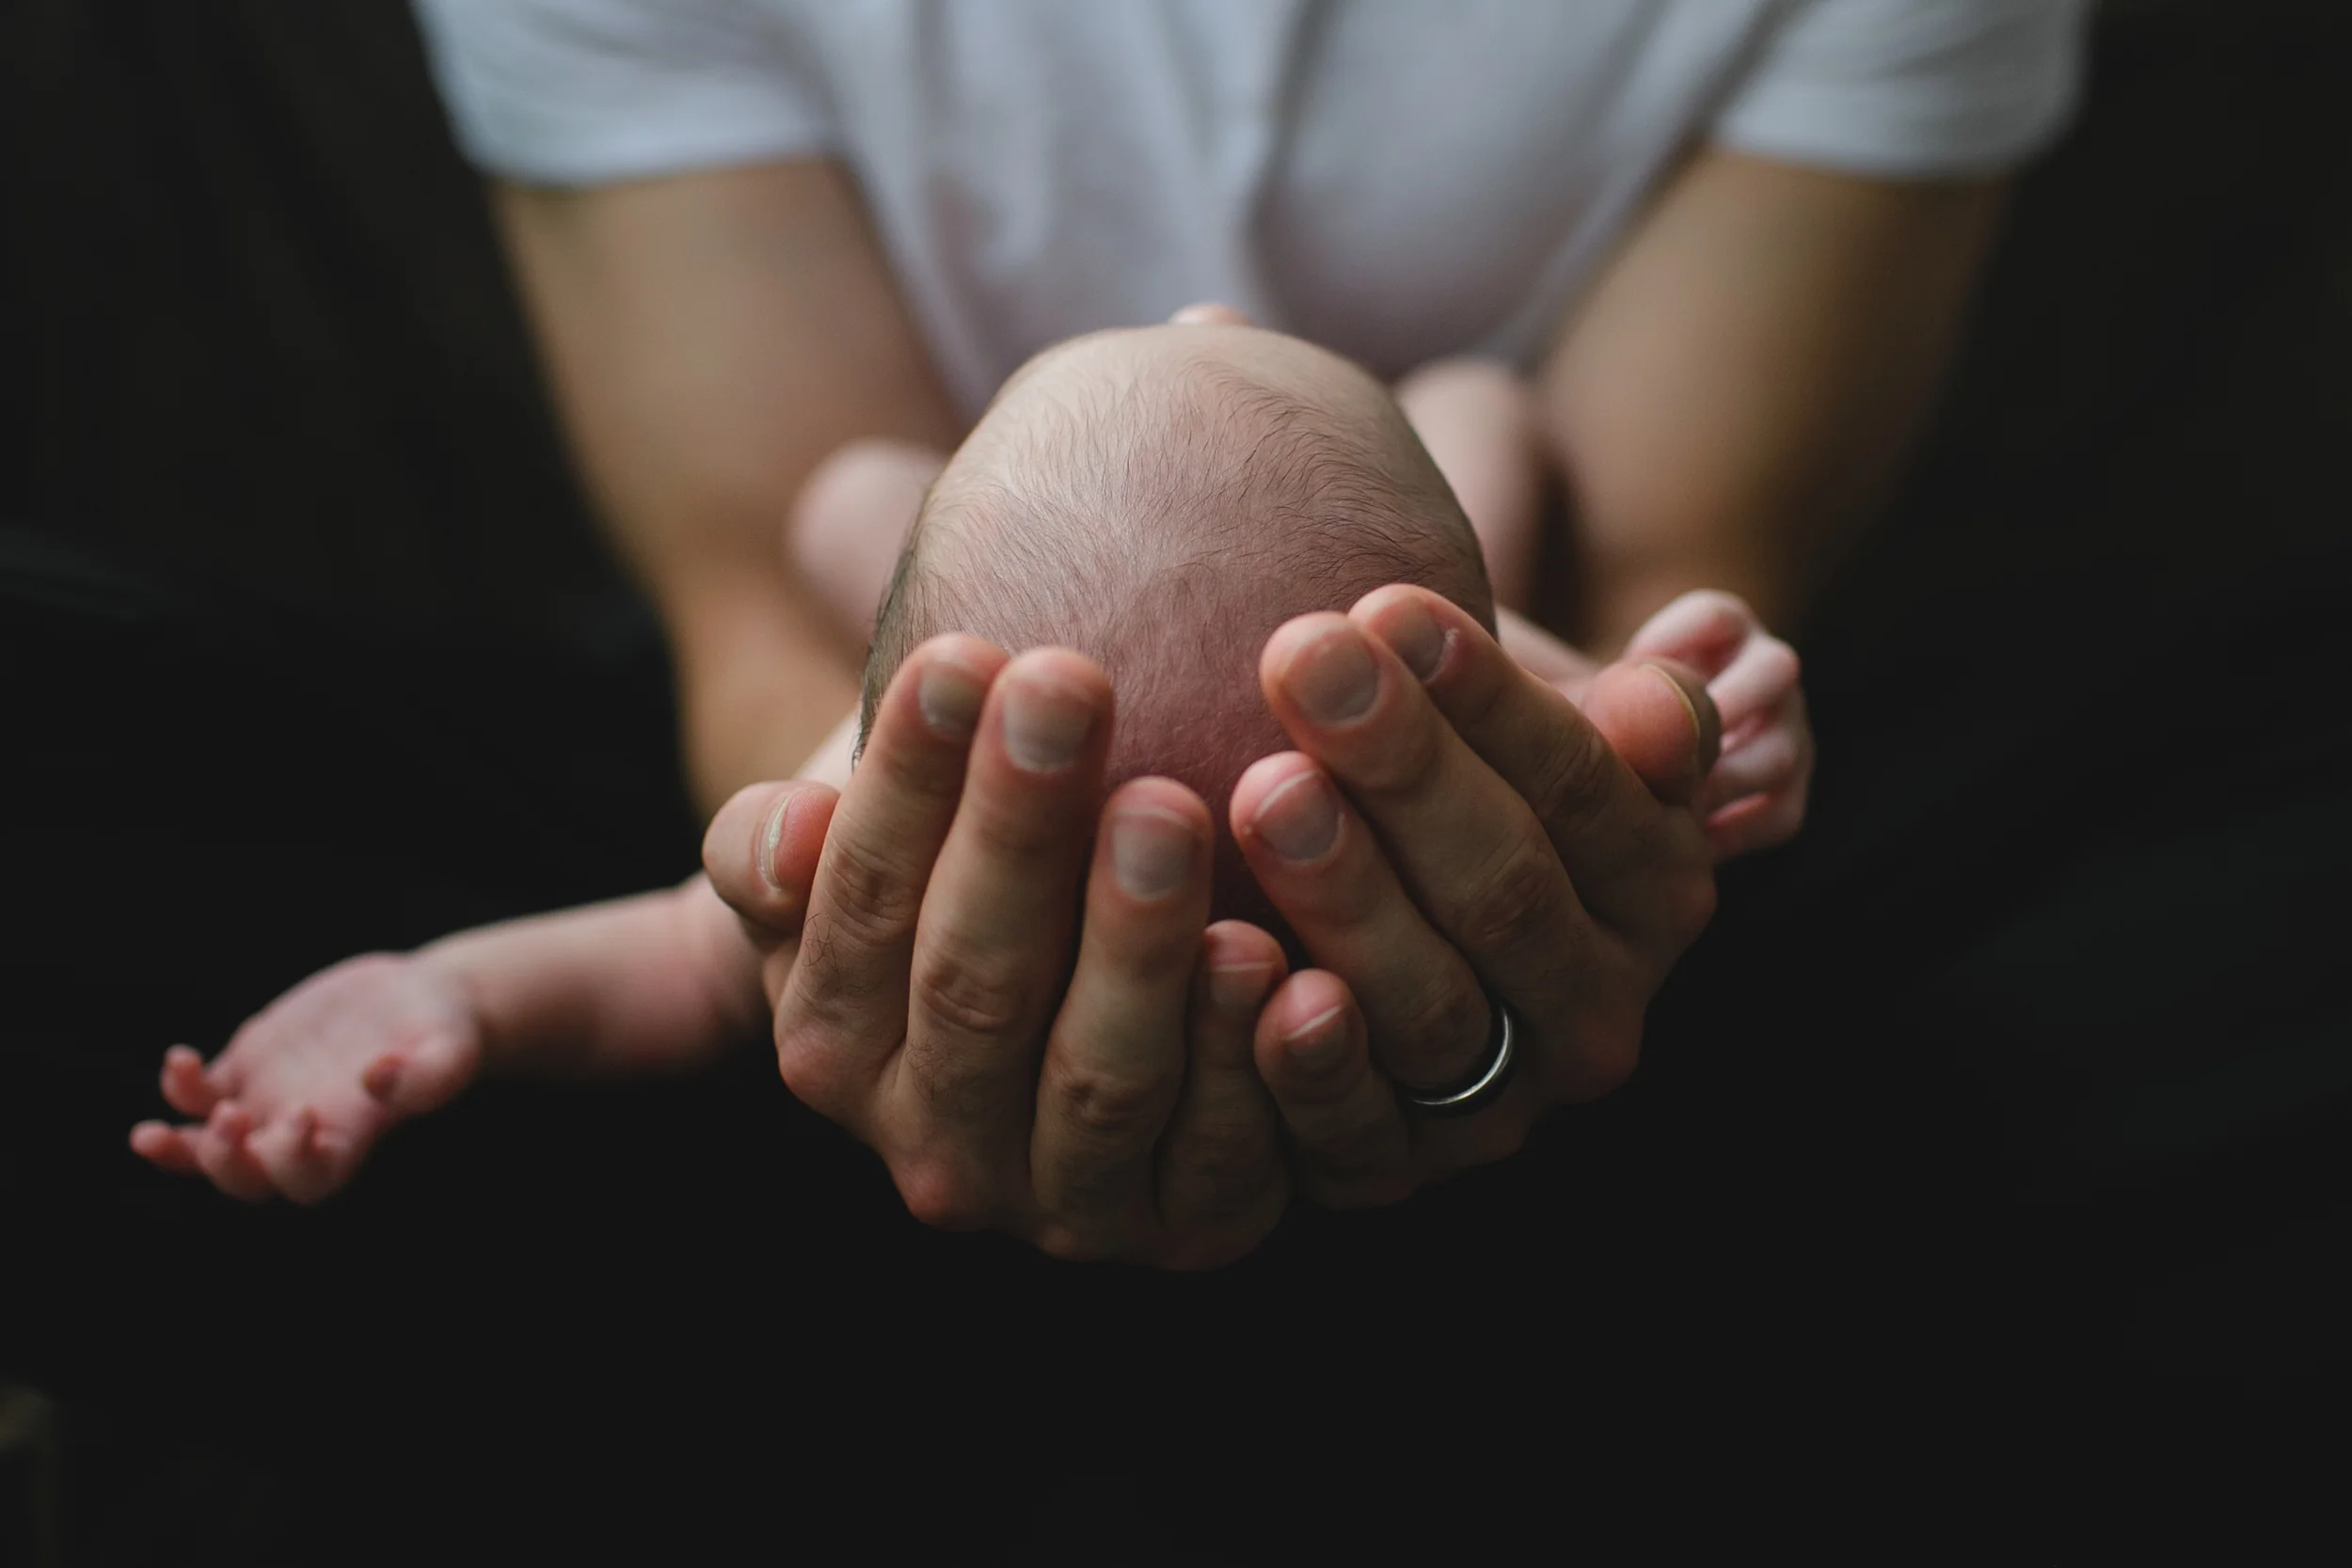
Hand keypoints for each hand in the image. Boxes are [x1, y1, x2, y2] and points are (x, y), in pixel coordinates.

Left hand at [128, 953, 482, 1203]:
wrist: (421, 998)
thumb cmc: (445, 1032)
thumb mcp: (451, 1051)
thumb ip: (428, 1076)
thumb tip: (378, 1080)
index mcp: (349, 1137)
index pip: (307, 1180)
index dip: (290, 1163)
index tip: (302, 1114)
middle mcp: (303, 1130)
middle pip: (247, 1179)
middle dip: (222, 1164)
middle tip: (228, 1123)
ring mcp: (271, 1099)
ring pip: (207, 1148)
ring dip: (176, 1149)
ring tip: (148, 1135)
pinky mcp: (252, 1065)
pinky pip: (201, 1095)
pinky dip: (181, 1088)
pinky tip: (179, 1060)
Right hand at [704, 635, 1292, 1268]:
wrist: (1078, 1002)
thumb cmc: (962, 880)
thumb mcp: (849, 859)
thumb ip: (774, 848)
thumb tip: (788, 832)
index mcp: (831, 1044)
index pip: (860, 904)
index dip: (907, 783)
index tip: (964, 655)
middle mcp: (933, 1146)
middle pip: (975, 984)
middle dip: (1019, 831)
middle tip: (1070, 686)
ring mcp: (1063, 1205)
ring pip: (1097, 1079)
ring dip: (1136, 946)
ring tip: (1171, 809)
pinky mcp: (1190, 1231)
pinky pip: (1226, 1157)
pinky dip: (1253, 1066)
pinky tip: (1292, 967)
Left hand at [1227, 585, 1721, 1205]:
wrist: (1361, 902)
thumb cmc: (1442, 779)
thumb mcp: (1536, 729)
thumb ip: (1627, 711)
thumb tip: (1701, 667)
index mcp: (1658, 888)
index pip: (1583, 788)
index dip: (1489, 699)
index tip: (1388, 603)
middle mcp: (1597, 1011)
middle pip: (1507, 889)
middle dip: (1403, 769)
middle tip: (1301, 659)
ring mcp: (1499, 1104)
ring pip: (1434, 1006)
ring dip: (1348, 895)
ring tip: (1261, 787)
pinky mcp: (1389, 1169)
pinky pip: (1350, 1130)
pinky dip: (1302, 1060)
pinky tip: (1243, 966)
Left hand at [1620, 590, 1809, 858]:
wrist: (1635, 773)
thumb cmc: (1606, 716)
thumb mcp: (1602, 690)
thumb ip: (1599, 687)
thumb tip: (1558, 701)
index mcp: (1725, 631)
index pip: (1717, 616)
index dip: (1676, 638)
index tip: (1627, 667)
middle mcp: (1769, 675)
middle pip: (1774, 671)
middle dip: (1722, 707)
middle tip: (1671, 741)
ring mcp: (1788, 734)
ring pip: (1780, 753)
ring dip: (1724, 780)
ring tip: (1671, 802)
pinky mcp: (1787, 795)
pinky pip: (1778, 816)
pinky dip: (1734, 832)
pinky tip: (1685, 844)